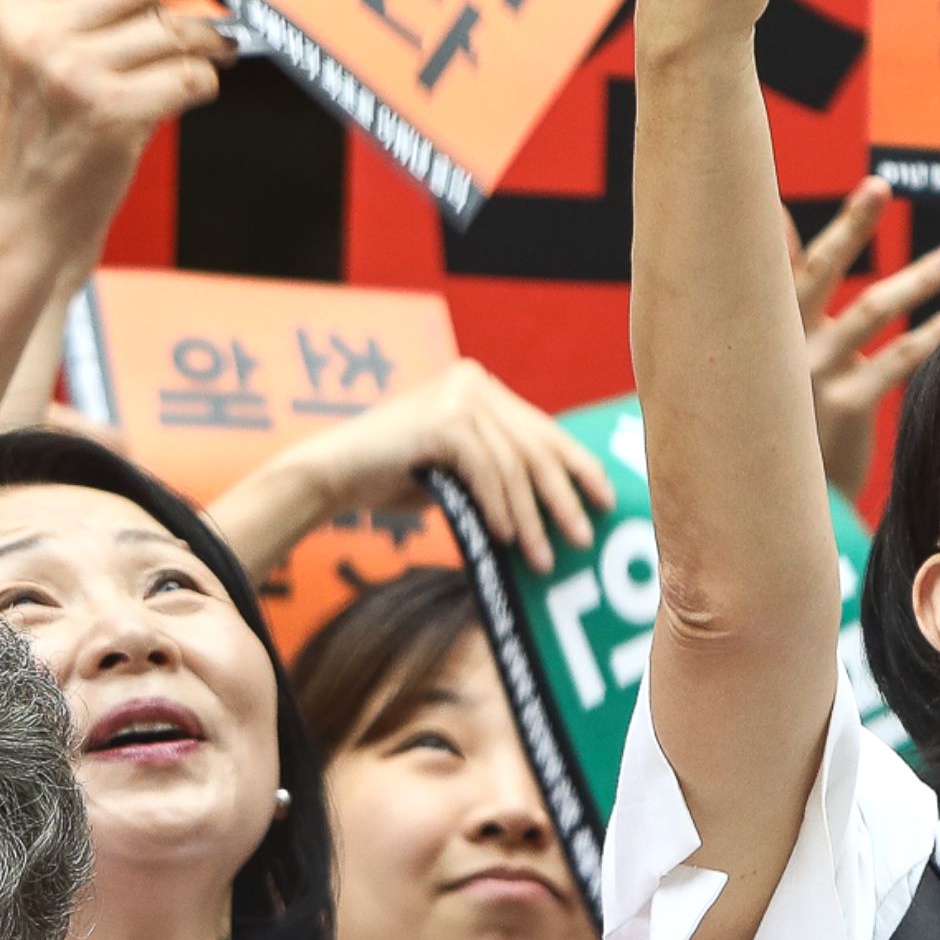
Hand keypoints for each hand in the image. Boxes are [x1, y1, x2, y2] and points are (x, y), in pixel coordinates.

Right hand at [0, 0, 250, 237]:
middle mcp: (43, 35)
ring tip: (228, 44)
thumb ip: (54, 17)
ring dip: (213, 36)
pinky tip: (202, 86)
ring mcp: (78, 76)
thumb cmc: (21, 150)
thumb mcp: (12, 70)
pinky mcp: (115, 116)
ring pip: (173, 30)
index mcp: (16, 12)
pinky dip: (204, 81)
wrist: (14, 229)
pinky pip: (187, 78)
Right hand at [285, 360, 611, 573]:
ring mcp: (459, 395)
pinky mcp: (443, 420)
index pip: (543, 430)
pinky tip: (507, 539)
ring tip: (544, 558)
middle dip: (564, 498)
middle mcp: (474, 382)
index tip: (606, 502)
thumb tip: (554, 506)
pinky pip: (486, 471)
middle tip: (586, 539)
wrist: (332, 473)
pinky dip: (499, 508)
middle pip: (535, 446)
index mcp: (481, 387)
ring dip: (532, 518)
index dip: (578, 467)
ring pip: (514, 465)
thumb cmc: (392, 479)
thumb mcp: (456, 470)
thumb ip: (497, 472)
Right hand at [795, 177, 939, 498]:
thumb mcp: (773, 353)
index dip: (792, 224)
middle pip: (817, 273)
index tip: (831, 187)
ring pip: (870, 310)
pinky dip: (932, 332)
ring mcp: (812, 375)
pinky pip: (897, 359)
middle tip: (878, 185)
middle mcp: (781, 345)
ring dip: (920, 277)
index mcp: (763, 329)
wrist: (776, 499)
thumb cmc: (783, 415)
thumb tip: (779, 218)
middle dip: (849, 227)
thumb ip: (782, 288)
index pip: (779, 263)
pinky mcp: (845, 407)